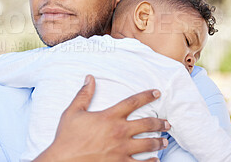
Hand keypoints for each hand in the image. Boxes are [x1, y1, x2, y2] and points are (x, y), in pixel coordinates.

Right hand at [34, 75, 169, 161]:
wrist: (63, 161)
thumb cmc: (67, 137)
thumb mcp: (72, 112)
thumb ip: (84, 94)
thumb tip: (89, 78)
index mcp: (109, 117)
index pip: (133, 102)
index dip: (147, 95)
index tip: (157, 93)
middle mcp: (119, 132)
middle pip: (147, 124)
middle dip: (160, 123)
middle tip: (168, 123)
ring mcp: (121, 149)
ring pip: (148, 144)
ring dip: (159, 142)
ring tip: (165, 141)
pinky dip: (151, 161)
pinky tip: (155, 159)